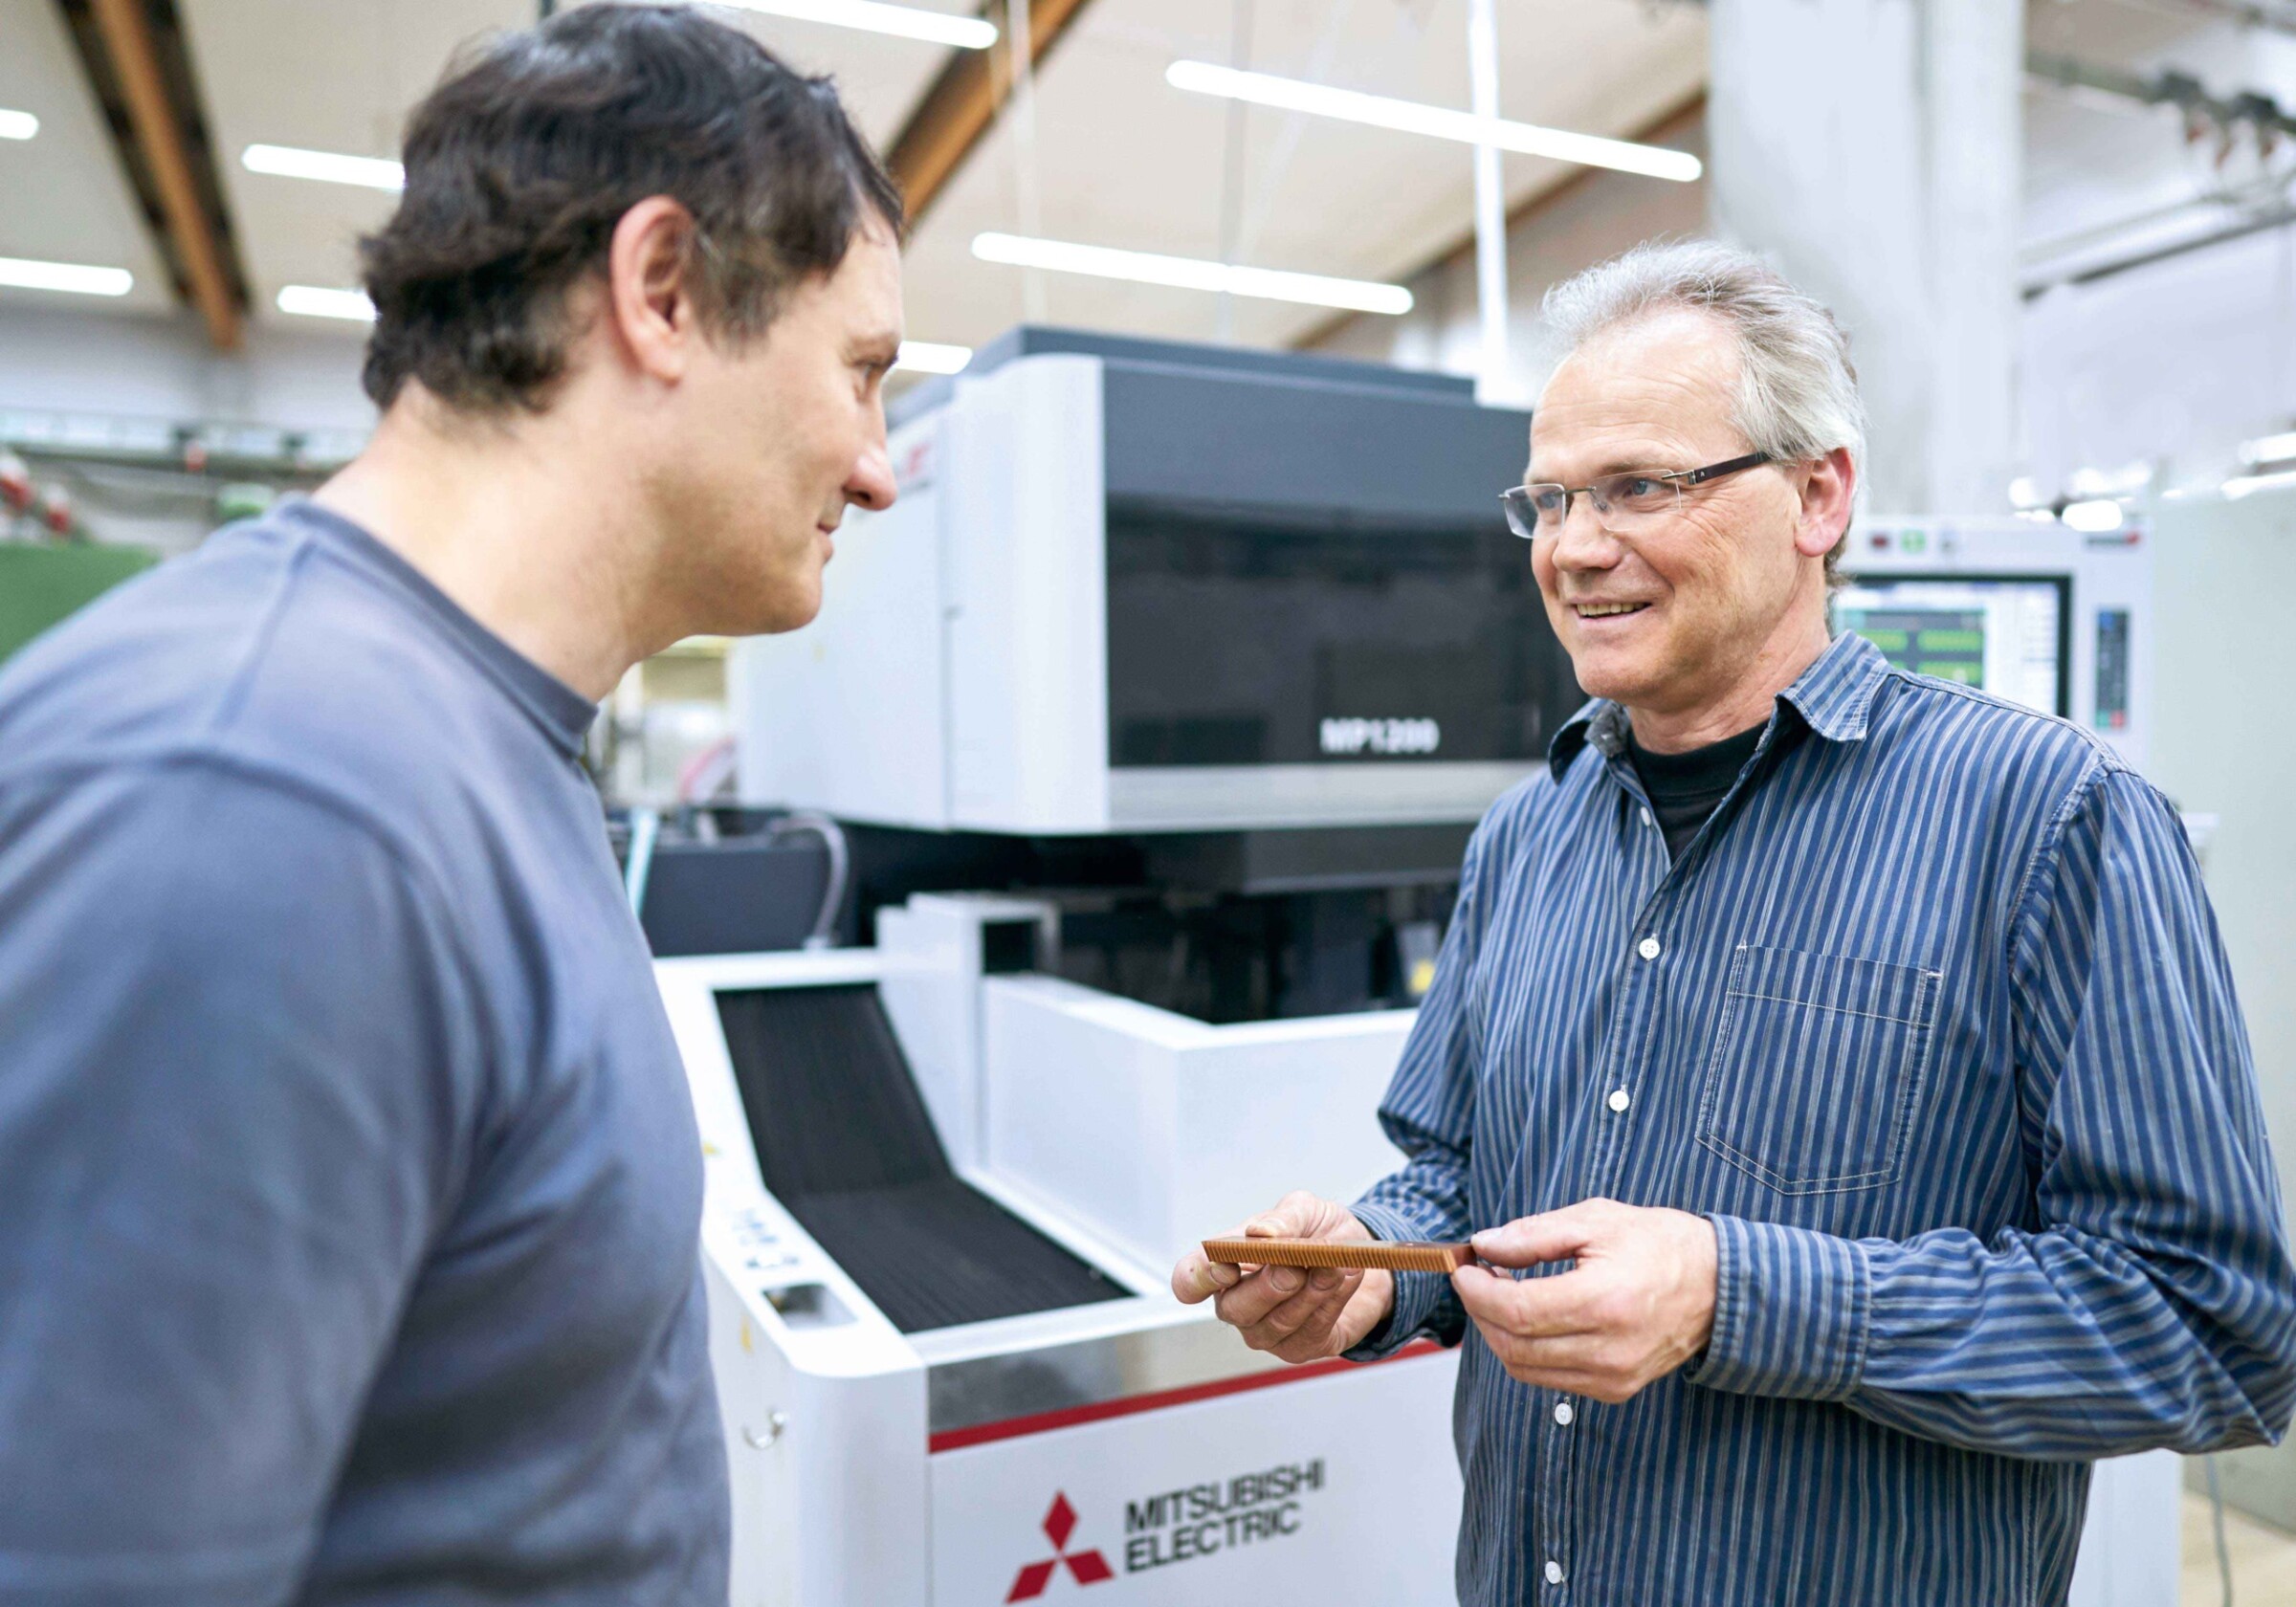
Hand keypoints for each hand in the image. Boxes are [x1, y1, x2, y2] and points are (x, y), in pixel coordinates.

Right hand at [1171, 1191, 1395, 1364]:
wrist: (1363, 1255)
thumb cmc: (1318, 1232)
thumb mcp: (1305, 1210)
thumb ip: (1284, 1219)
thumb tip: (1261, 1234)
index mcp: (1224, 1265)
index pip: (1189, 1282)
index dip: (1201, 1278)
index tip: (1228, 1266)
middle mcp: (1237, 1304)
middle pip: (1234, 1309)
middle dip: (1266, 1288)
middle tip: (1295, 1267)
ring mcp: (1266, 1332)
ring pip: (1276, 1325)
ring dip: (1308, 1294)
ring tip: (1334, 1266)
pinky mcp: (1300, 1349)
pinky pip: (1311, 1333)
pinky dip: (1331, 1303)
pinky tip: (1345, 1278)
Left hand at [1453, 1198, 1716, 1404]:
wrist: (1719, 1286)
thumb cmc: (1660, 1244)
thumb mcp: (1596, 1219)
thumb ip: (1534, 1234)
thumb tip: (1484, 1245)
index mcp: (1603, 1302)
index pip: (1516, 1312)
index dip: (1477, 1292)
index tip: (1463, 1268)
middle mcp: (1608, 1349)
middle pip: (1513, 1345)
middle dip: (1481, 1311)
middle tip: (1477, 1277)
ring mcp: (1613, 1377)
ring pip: (1525, 1367)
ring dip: (1499, 1332)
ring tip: (1501, 1294)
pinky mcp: (1615, 1390)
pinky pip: (1550, 1378)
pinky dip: (1527, 1350)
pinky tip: (1531, 1317)